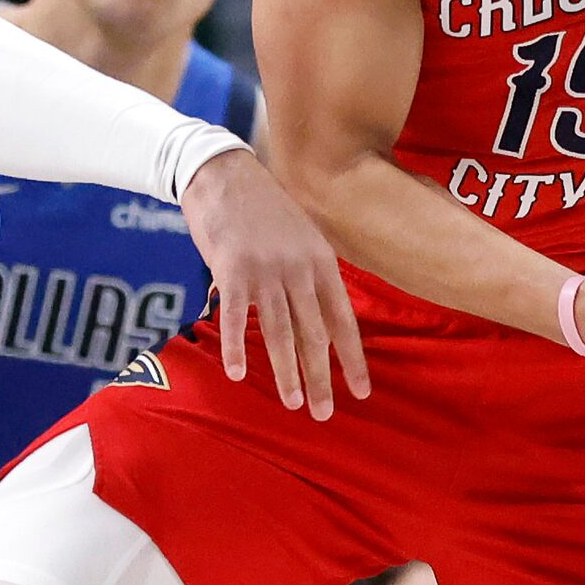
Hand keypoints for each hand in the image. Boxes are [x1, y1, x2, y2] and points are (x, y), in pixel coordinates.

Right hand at [181, 149, 369, 418]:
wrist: (223, 171)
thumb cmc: (261, 207)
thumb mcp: (302, 234)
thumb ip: (310, 273)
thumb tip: (319, 311)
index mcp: (322, 262)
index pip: (343, 320)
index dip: (352, 358)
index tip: (361, 392)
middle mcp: (299, 268)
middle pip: (315, 333)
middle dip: (321, 377)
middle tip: (324, 413)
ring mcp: (266, 269)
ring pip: (280, 331)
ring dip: (287, 371)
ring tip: (293, 403)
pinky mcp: (232, 268)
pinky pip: (236, 316)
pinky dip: (236, 346)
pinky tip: (236, 373)